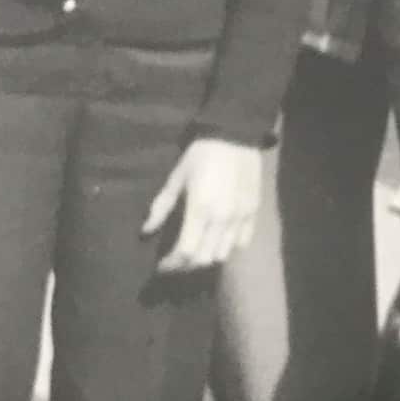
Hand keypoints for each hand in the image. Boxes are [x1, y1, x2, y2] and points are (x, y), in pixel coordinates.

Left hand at [144, 138, 262, 272]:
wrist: (235, 136)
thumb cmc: (200, 155)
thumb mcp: (176, 178)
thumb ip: (161, 206)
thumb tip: (146, 231)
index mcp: (200, 209)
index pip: (186, 252)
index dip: (172, 264)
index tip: (162, 265)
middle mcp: (222, 219)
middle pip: (204, 259)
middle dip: (186, 265)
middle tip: (176, 260)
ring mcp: (241, 218)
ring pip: (223, 254)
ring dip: (207, 257)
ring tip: (197, 251)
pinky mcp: (253, 213)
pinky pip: (242, 243)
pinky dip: (228, 247)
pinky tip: (218, 240)